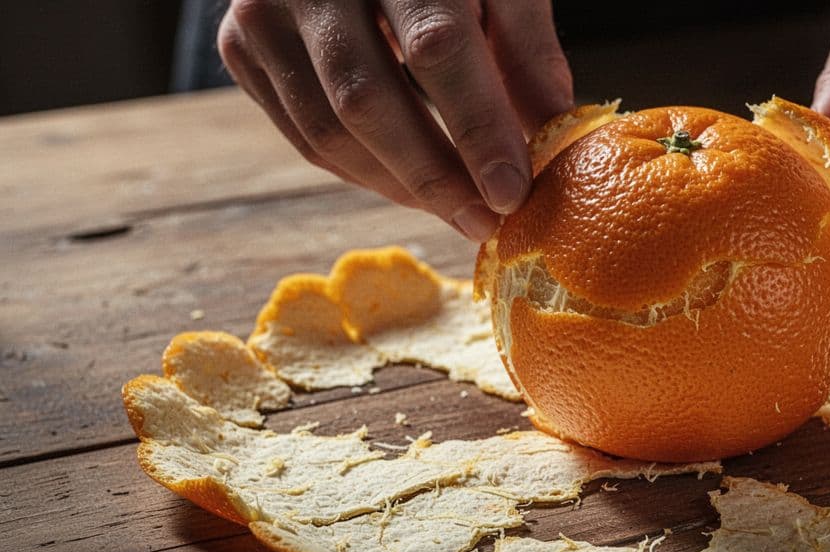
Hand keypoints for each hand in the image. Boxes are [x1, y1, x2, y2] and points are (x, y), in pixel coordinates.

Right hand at [217, 0, 572, 240]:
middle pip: (367, 101)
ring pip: (327, 130)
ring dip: (398, 187)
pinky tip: (409, 185)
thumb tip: (557, 136)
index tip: (512, 192)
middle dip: (434, 176)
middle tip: (485, 221)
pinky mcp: (241, 45)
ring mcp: (263, 11)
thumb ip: (528, 49)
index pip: (437, 47)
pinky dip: (362, 173)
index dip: (477, 127)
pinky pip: (303, 136)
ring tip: (457, 211)